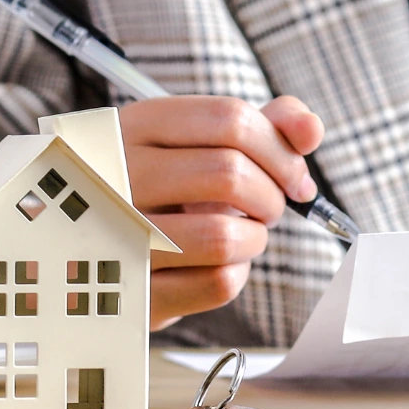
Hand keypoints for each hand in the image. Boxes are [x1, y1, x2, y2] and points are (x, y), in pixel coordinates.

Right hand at [119, 95, 323, 330]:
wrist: (98, 244)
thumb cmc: (170, 186)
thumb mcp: (203, 142)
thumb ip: (265, 124)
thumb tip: (311, 129)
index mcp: (138, 125)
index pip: (230, 119)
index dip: (281, 149)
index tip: (296, 177)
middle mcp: (118, 174)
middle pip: (230, 174)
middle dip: (272, 197)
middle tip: (269, 208)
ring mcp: (117, 233)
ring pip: (224, 236)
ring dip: (256, 239)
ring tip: (247, 234)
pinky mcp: (132, 289)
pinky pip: (216, 283)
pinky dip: (238, 273)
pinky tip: (222, 263)